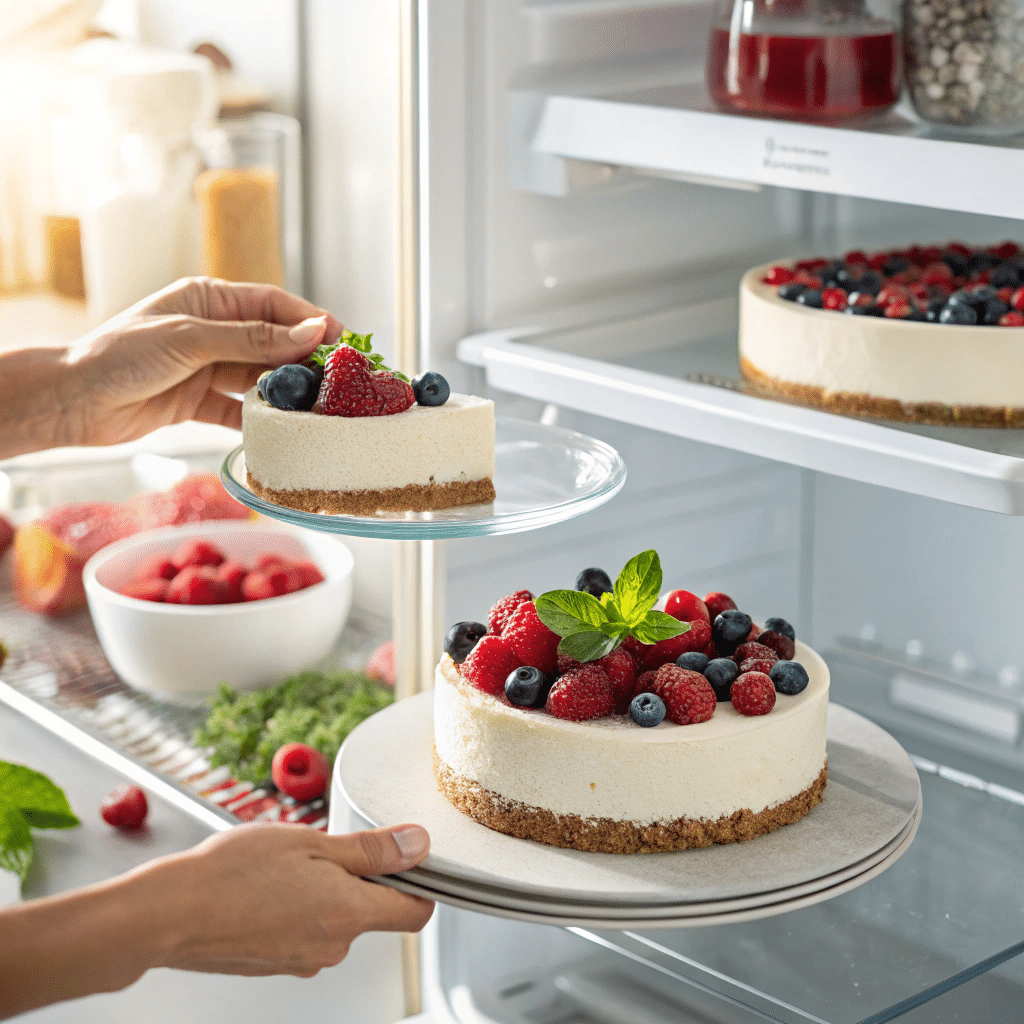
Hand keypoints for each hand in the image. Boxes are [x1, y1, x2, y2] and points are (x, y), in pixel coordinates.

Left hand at [0, 277, 342, 458]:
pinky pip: (240, 410)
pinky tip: (281, 429)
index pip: (272, 305)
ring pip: (260, 379)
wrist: (73, 401)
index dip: (309, 320)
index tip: (340, 339)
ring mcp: (207, 368)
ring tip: (316, 406)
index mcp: (208, 300)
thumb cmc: (120, 355)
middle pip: (272, 343)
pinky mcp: (199, 403)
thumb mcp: (191, 339)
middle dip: (304, 360)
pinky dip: (260, 421)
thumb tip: (310, 331)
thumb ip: (253, 339)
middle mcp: (212, 332)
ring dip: (286, 392)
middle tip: (337, 378)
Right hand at [145, 822, 434, 976]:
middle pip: (371, 911)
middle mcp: (332, 947)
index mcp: (348, 914)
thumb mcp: (311, 842)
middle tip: (319, 848)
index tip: (407, 859)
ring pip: (334, 919)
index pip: (415, 913)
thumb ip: (371, 849)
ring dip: (321, 890)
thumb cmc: (232, 873)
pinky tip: (265, 888)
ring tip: (282, 866)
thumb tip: (417, 845)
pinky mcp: (277, 964)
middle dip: (355, 877)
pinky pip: (304, 931)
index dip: (419, 883)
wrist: (168, 914)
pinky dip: (296, 907)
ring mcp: (303, 960)